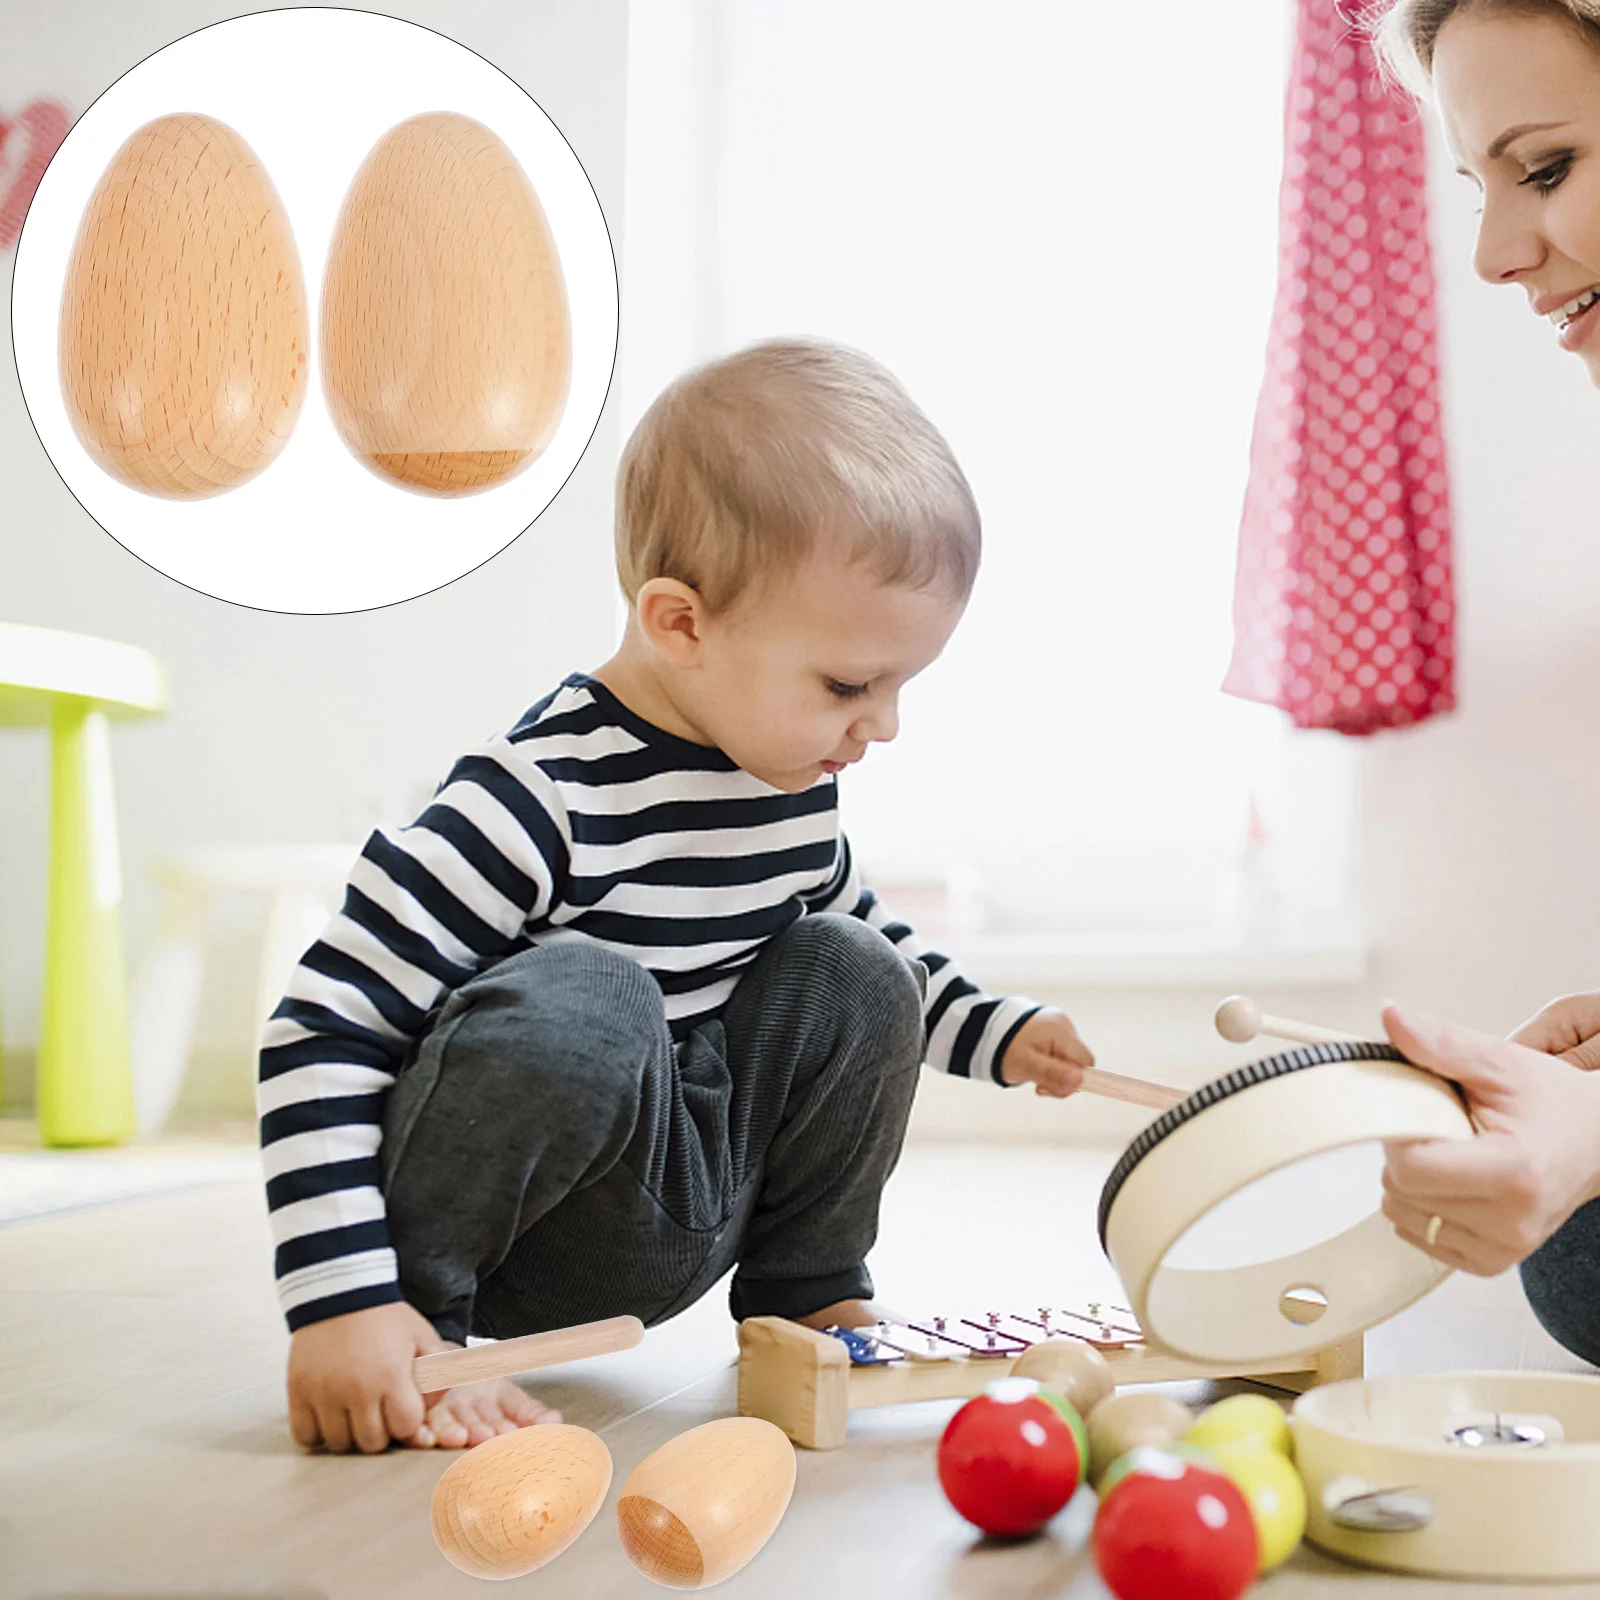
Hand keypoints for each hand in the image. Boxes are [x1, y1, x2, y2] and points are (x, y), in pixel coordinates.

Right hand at [287, 1299, 451, 1453]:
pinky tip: (329, 1414)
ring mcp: (324, 1394)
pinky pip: (306, 1437)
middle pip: (372, 1443)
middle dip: (380, 1430)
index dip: (407, 1419)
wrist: (340, 1293)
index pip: (405, 1427)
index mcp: (390, 1376)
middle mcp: (356, 1390)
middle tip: (377, 1409)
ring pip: (339, 1444)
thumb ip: (439, 1372)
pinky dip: (318, 1433)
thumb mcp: (422, 1336)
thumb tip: (435, 1406)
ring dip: (349, 1433)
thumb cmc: (385, 1317)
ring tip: (353, 1410)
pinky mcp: (298, 1393)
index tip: (402, 1404)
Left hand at [999, 1007, 1093, 1096]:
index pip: (1085, 1061)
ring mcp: (1060, 1028)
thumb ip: (1053, 1073)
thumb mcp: (1026, 1064)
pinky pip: (1061, 1056)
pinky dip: (1050, 1066)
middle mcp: (1064, 1025)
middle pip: (1079, 1063)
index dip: (1075, 1080)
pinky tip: (1035, 1067)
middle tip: (1039, 1086)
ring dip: (1054, 1074)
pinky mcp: (1054, 1033)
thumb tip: (1079, 1080)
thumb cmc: (1006, 1047)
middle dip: (1062, 1079)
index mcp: (1060, 1030)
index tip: (1052, 1088)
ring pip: (1070, 1062)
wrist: (988, 1030)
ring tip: (1033, 1075)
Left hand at [1380, 1004, 1599, 1275]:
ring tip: (1448, 1155)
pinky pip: (1426, 1240)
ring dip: (1410, 1185)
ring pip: (1405, 1219)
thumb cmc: (1553, 1100)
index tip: (1420, 1114)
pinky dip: (1424, 1210)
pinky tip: (1450, 1184)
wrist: (1599, 1140)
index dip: (1399, 1135)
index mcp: (1514, 1172)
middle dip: (1403, 1155)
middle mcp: (1512, 1220)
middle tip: (1438, 1130)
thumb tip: (1390, 1017)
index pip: (1410, 1170)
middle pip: (1402, 1194)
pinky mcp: (1496, 1261)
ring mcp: (1506, 1247)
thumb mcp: (1500, 1061)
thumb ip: (1440, 1043)